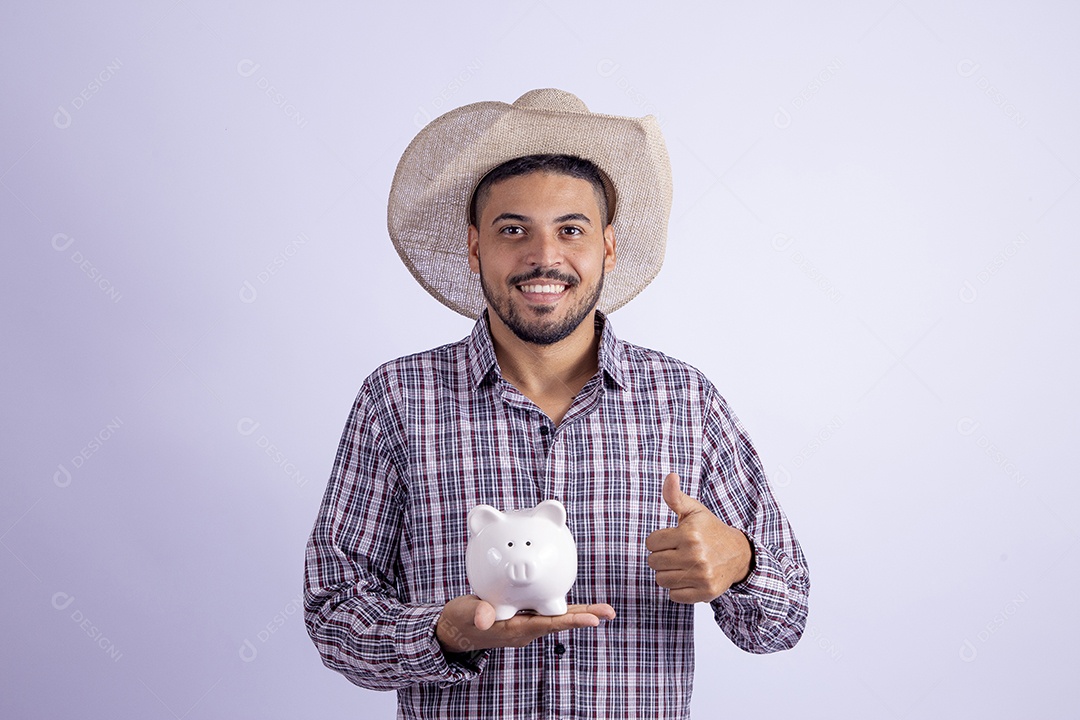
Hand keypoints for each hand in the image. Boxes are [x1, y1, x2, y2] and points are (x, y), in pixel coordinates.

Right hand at [436, 595, 615, 653]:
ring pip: (555, 617)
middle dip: (585, 617)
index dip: (571, 621)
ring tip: (601, 609)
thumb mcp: (466, 614)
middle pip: (559, 622)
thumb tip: (487, 619)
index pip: (549, 624)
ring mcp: (524, 625)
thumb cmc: (459, 622)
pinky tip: (572, 604)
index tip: (593, 620)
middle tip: (609, 612)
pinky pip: (545, 613)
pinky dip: (561, 608)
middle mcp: (524, 630)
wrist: (452, 632)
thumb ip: (478, 614)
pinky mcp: (521, 618)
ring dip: (577, 613)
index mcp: (515, 629)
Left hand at [646, 473, 752, 602]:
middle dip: (661, 557)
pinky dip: (678, 588)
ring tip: (682, 565)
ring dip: (668, 573)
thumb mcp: (694, 510)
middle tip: (676, 552)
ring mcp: (701, 575)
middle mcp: (696, 555)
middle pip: (653, 562)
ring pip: (661, 580)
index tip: (672, 539)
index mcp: (689, 534)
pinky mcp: (705, 592)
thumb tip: (670, 476)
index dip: (658, 540)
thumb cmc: (710, 530)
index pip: (651, 543)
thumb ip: (675, 496)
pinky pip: (674, 595)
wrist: (738, 554)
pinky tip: (689, 577)